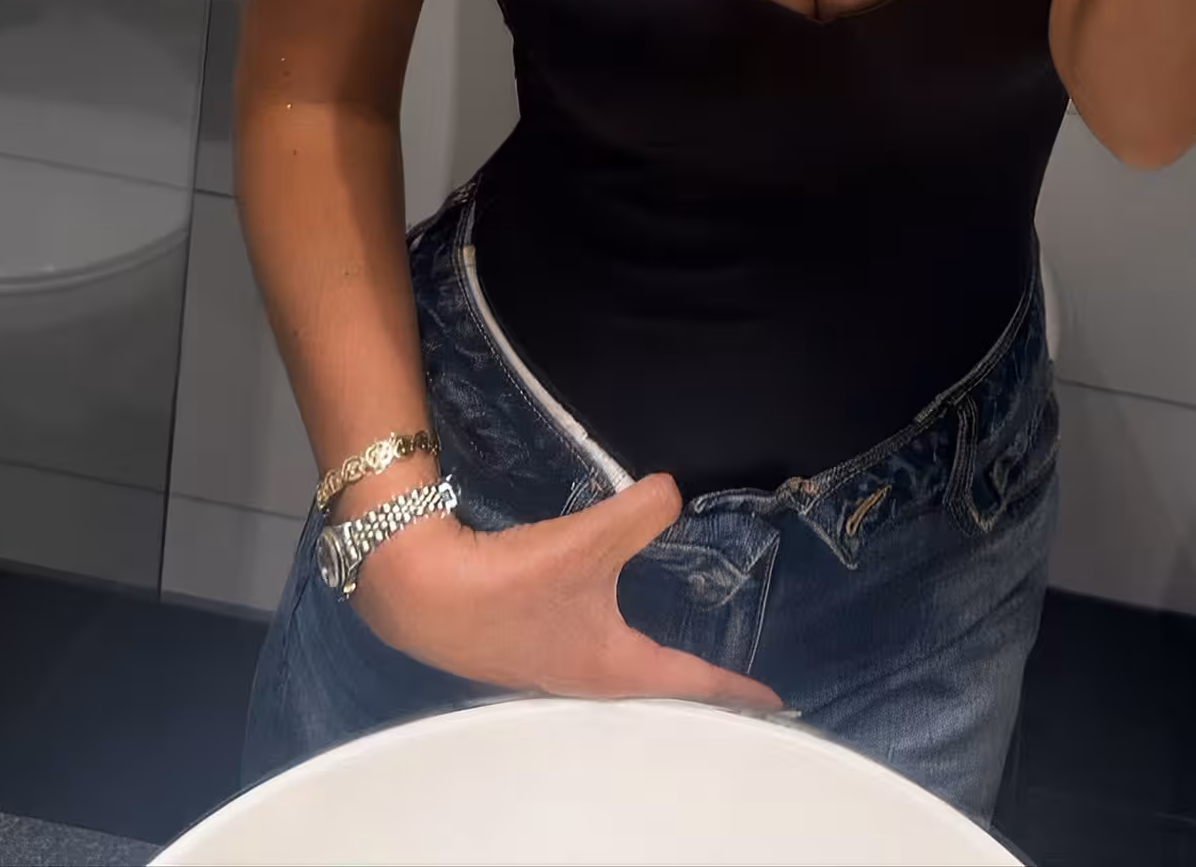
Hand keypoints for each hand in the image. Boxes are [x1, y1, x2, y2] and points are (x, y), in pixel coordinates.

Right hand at [353, 469, 781, 710]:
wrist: (419, 590)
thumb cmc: (508, 583)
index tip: (776, 702)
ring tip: (684, 658)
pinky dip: (619, 644)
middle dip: (697, 688)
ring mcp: (553, 668)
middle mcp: (586, 679)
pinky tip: (611, 622)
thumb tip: (673, 492)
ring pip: (623, 673)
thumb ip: (641, 513)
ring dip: (656, 668)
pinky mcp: (527, 645)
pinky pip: (592, 649)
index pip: (690, 683)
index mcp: (612, 668)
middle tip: (735, 681)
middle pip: (658, 691)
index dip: (735, 688)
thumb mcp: (588, 540)